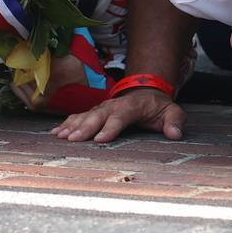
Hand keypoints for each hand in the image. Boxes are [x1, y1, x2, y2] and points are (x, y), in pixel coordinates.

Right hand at [49, 88, 184, 142]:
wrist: (146, 93)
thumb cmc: (158, 107)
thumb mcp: (172, 112)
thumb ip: (175, 122)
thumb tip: (175, 134)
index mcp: (132, 106)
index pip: (120, 116)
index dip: (110, 127)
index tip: (100, 139)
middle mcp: (113, 105)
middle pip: (97, 116)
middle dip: (85, 128)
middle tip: (73, 140)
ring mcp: (102, 108)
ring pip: (85, 116)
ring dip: (72, 126)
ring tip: (61, 137)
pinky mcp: (95, 112)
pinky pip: (78, 117)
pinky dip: (66, 124)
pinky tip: (56, 134)